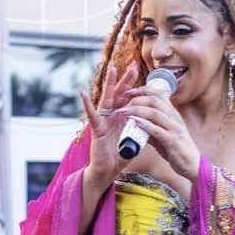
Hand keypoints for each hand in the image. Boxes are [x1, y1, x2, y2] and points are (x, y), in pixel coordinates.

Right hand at [80, 62, 139, 189]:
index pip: (128, 97)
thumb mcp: (134, 139)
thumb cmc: (119, 156)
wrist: (107, 171)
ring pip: (107, 99)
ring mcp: (103, 121)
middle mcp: (111, 116)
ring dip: (110, 84)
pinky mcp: (97, 130)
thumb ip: (140, 130)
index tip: (140, 70)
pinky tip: (82, 93)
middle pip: (119, 94)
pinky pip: (92, 116)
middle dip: (125, 79)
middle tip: (132, 63)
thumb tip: (151, 123)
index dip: (133, 84)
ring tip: (111, 68)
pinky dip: (87, 105)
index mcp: (120, 117)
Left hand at [114, 87, 200, 181]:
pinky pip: (157, 130)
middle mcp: (174, 118)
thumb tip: (136, 123)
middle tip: (123, 104)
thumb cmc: (177, 149)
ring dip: (137, 110)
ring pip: (155, 112)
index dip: (143, 90)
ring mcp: (174, 128)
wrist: (192, 164)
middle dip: (137, 99)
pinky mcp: (172, 141)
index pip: (159, 94)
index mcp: (172, 114)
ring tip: (124, 112)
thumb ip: (151, 128)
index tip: (129, 92)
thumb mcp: (163, 135)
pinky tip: (134, 123)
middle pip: (155, 100)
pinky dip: (144, 125)